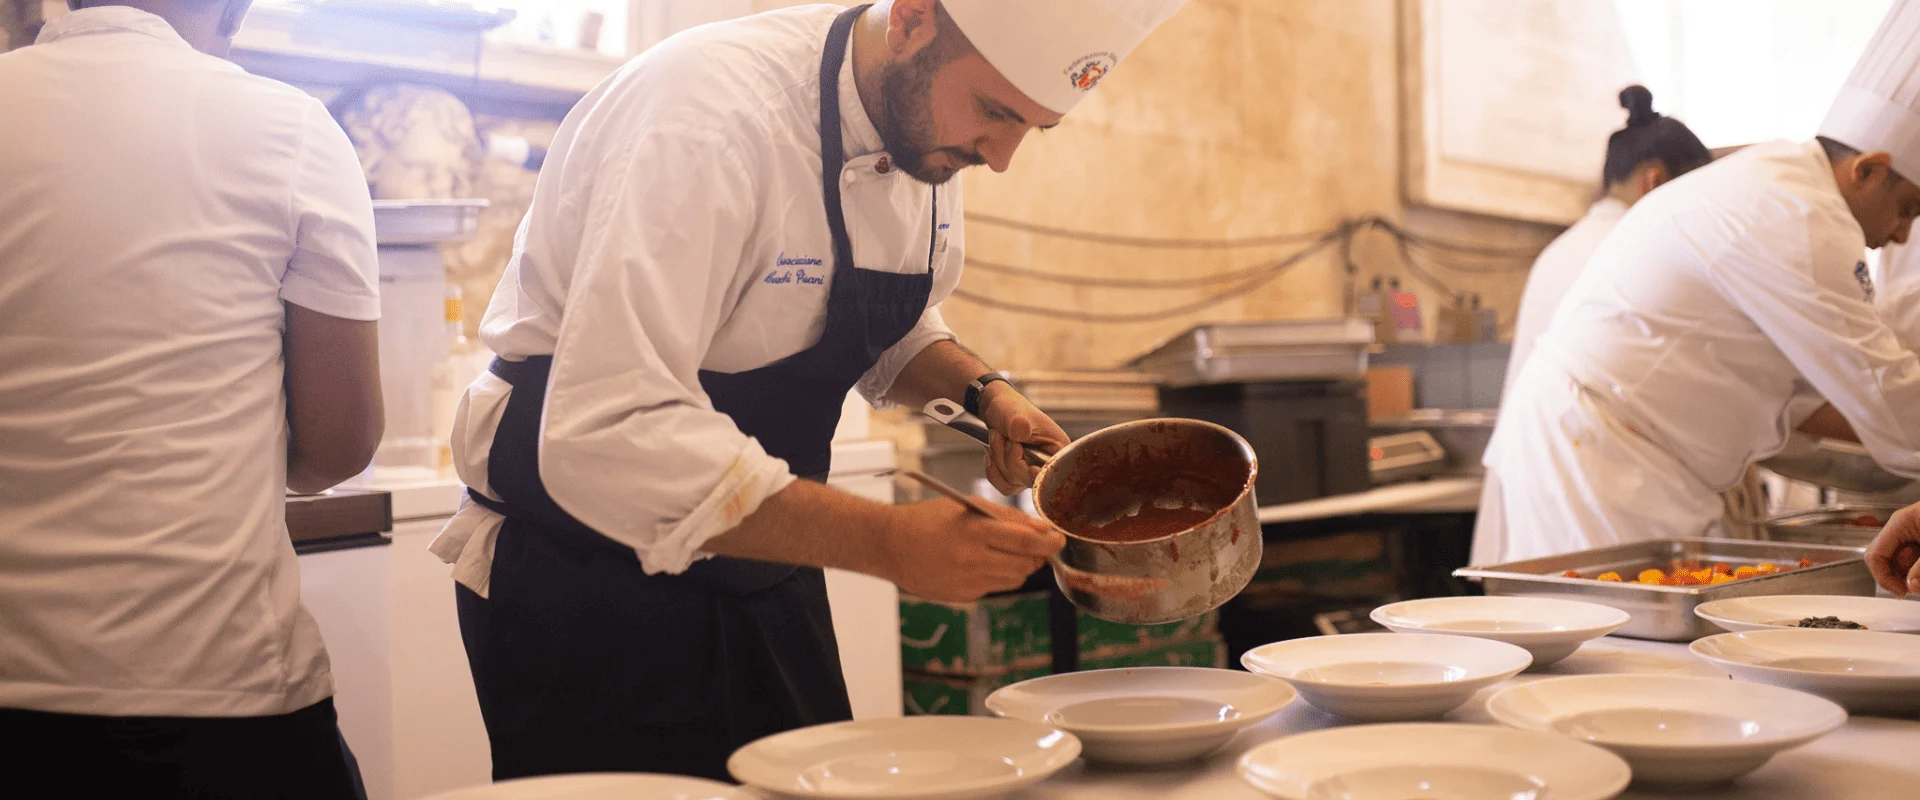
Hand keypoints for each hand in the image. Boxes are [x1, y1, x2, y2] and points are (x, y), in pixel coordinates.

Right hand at [878, 498, 1064, 602]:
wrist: (890, 545)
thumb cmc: (929, 519)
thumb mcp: (967, 506)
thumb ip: (1007, 517)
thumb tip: (1041, 529)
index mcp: (975, 531)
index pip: (1027, 542)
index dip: (1049, 543)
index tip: (1058, 539)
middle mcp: (973, 559)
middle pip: (1026, 564)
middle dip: (1036, 555)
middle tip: (1034, 544)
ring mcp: (968, 581)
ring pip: (1015, 579)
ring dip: (1019, 566)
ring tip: (1003, 551)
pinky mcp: (963, 596)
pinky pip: (995, 588)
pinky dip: (997, 576)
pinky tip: (979, 563)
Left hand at [978, 383, 1069, 494]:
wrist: (994, 410)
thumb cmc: (1009, 407)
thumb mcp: (1014, 412)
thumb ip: (1019, 423)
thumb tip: (1022, 432)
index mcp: (1058, 448)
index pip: (1054, 472)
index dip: (1041, 475)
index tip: (1030, 468)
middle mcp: (1048, 463)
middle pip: (1030, 481)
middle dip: (1009, 459)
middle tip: (1002, 436)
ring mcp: (1032, 472)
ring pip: (1014, 484)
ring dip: (998, 461)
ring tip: (996, 437)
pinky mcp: (1018, 477)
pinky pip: (1005, 486)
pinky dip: (993, 472)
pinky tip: (991, 454)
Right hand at [1866, 503, 1919, 596]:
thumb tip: (1910, 586)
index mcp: (1900, 523)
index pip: (1873, 555)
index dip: (1883, 577)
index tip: (1901, 592)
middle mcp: (1903, 529)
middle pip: (1886, 561)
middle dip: (1901, 575)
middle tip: (1918, 585)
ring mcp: (1912, 535)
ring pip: (1901, 564)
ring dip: (1915, 572)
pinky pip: (1912, 562)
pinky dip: (1918, 569)